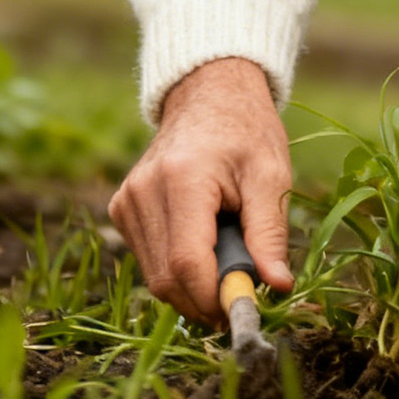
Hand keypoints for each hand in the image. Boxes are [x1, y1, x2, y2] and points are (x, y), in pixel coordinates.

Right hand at [107, 56, 294, 324]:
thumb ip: (270, 232)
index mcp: (182, 177)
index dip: (214, 297)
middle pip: (167, 277)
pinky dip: (176, 267)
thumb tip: (278, 286)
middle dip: (205, 297)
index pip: (186, 262)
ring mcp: (127, 198)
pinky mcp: (121, 206)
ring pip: (154, 275)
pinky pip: (147, 259)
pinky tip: (203, 241)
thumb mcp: (271, 174)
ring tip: (226, 254)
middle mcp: (144, 189)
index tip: (245, 306)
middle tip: (242, 289)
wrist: (209, 92)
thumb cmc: (246, 131)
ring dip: (192, 284)